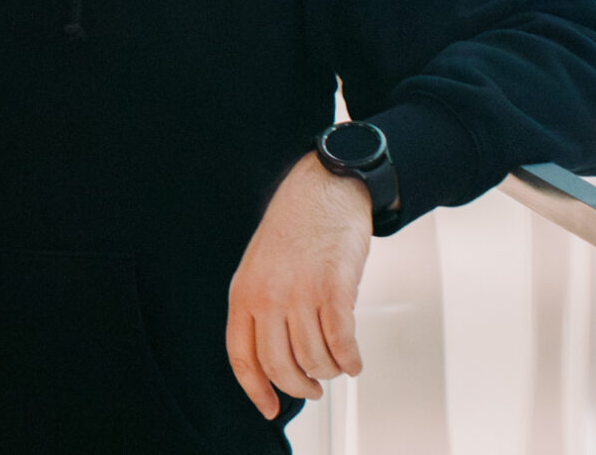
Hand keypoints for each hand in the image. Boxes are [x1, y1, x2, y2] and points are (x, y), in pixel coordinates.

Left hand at [225, 152, 373, 419]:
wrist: (323, 188)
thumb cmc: (294, 228)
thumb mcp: (259, 267)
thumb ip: (261, 308)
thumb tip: (275, 359)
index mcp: (244, 292)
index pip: (241, 356)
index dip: (256, 389)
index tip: (269, 407)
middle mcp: (268, 296)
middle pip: (280, 366)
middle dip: (300, 386)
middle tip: (313, 388)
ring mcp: (300, 292)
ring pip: (315, 359)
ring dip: (329, 370)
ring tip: (335, 363)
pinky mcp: (334, 288)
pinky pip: (342, 343)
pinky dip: (350, 360)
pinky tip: (353, 360)